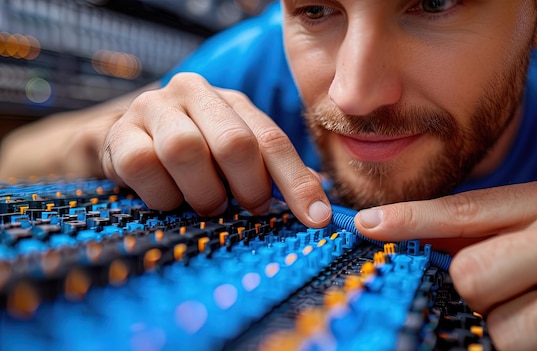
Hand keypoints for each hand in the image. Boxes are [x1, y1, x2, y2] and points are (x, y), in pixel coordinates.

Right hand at [101, 72, 330, 226]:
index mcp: (231, 101)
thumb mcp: (235, 158)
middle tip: (247, 207)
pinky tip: (168, 198)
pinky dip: (162, 195)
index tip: (315, 218)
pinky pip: (144, 167)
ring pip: (185, 150)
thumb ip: (273, 174)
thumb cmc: (195, 157)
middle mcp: (194, 93)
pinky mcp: (119, 132)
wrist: (126, 142)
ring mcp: (153, 108)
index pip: (272, 139)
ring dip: (202, 192)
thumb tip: (318, 204)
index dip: (296, 182)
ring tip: (206, 203)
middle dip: (247, 187)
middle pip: (234, 142)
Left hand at [354, 180, 536, 349]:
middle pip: (469, 273)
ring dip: (508, 332)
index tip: (367, 224)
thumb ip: (471, 232)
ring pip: (499, 326)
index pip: (464, 211)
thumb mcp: (530, 236)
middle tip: (514, 295)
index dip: (410, 219)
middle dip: (478, 295)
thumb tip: (387, 226)